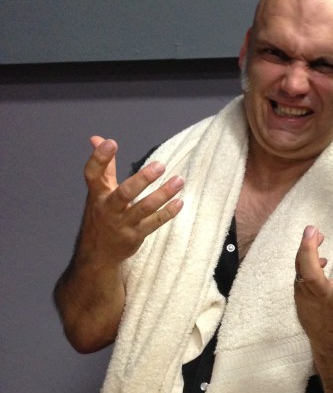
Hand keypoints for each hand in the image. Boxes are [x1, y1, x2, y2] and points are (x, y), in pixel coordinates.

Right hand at [77, 136, 184, 265]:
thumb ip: (103, 166)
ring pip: (144, 208)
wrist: (97, 254)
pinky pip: (154, 223)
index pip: (93, 174)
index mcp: (97, 194)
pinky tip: (179, 202)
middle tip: (161, 165)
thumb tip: (97, 138)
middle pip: (124, 193)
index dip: (99, 158)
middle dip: (142, 179)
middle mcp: (108, 208)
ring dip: (162, 194)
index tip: (111, 142)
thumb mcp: (98, 192)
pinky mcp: (135, 236)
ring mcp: (122, 223)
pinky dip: (167, 213)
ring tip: (179, 180)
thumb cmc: (101, 216)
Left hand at [294, 225, 332, 354]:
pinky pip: (298, 274)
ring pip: (300, 271)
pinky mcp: (299, 297)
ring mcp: (309, 299)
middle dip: (309, 250)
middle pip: (311, 274)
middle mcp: (326, 300)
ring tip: (314, 232)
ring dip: (304, 249)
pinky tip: (315, 254)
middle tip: (314, 229)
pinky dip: (304, 260)